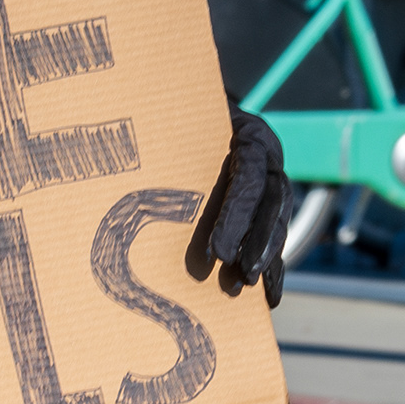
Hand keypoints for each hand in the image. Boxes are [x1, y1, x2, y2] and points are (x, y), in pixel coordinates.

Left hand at [186, 111, 293, 308]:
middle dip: (258, 242)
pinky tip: (268, 295)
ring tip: (246, 285)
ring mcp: (272, 177)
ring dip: (265, 256)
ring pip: (278, 219)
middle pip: (273, 201)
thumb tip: (126, 177)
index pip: (249, 174)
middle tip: (241, 275)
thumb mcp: (176, 121)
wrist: (196, 109)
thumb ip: (167, 144)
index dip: (237, 215)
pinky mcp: (269, 200)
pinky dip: (273, 267)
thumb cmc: (180, 118)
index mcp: (250, 133)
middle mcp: (268, 154)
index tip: (219, 251)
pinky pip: (276, 234)